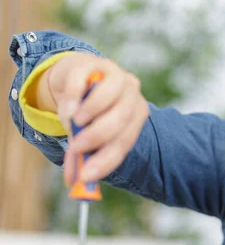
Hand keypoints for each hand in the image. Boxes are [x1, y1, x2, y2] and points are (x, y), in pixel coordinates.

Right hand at [40, 52, 148, 183]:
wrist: (75, 76)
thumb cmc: (87, 111)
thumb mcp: (87, 133)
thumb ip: (82, 155)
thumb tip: (73, 182)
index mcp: (137, 114)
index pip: (125, 141)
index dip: (106, 160)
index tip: (87, 176)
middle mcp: (132, 94)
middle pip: (120, 119)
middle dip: (97, 137)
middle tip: (77, 148)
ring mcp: (114, 75)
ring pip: (105, 98)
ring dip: (87, 115)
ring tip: (72, 124)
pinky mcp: (91, 62)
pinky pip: (82, 82)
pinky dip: (73, 99)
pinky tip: (67, 110)